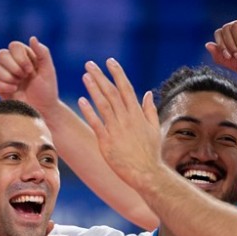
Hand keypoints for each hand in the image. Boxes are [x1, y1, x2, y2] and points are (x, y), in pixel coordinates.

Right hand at [0, 37, 59, 111]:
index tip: (31, 70)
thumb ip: (43, 53)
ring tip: (18, 84)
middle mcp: (13, 63)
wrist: (43, 111)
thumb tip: (32, 38)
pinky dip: (4, 86)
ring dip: (7, 75)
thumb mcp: (48, 71)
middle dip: (14, 67)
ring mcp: (4, 75)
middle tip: (25, 77)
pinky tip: (14, 91)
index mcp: (25, 56)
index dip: (20, 57)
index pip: (14, 46)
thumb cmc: (47, 91)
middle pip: (1, 53)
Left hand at [78, 59, 163, 190]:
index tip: (110, 61)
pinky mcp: (106, 142)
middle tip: (89, 64)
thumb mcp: (155, 129)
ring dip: (94, 88)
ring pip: (103, 104)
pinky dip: (89, 111)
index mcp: (137, 114)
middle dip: (100, 76)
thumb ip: (149, 110)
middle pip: (111, 92)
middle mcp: (127, 119)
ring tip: (85, 76)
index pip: (126, 88)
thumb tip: (148, 93)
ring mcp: (116, 130)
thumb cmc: (151, 153)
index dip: (117, 73)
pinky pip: (96, 123)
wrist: (147, 174)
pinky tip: (81, 100)